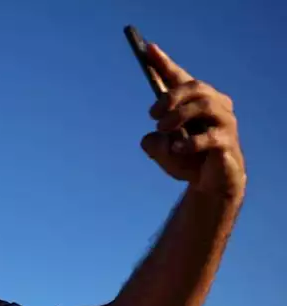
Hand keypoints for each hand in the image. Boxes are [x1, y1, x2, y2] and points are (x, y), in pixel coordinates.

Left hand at [140, 44, 244, 197]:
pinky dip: (191, 142)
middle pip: (195, 86)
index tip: (148, 49)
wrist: (209, 185)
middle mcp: (215, 106)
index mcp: (198, 102)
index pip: (181, 78)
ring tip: (163, 128)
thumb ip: (153, 141)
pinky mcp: (228, 144)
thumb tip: (152, 137)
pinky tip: (177, 148)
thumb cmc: (187, 160)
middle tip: (152, 114)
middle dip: (170, 96)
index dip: (165, 64)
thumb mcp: (161, 151)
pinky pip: (212, 137)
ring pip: (205, 104)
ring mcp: (225, 123)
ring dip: (179, 115)